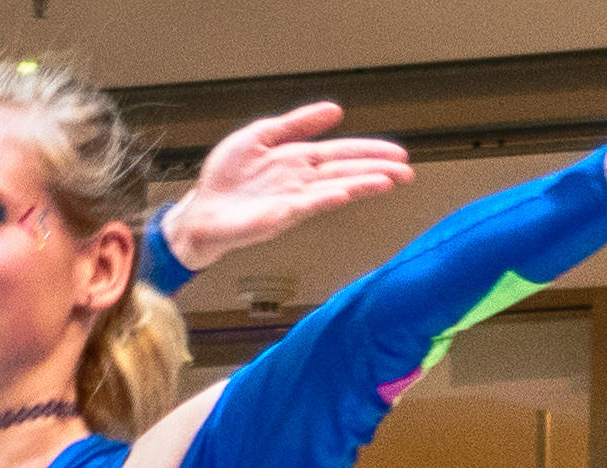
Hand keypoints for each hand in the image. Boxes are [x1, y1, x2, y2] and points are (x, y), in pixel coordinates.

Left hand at [161, 104, 413, 276]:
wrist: (200, 210)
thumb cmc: (225, 179)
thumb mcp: (261, 135)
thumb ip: (296, 124)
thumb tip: (335, 111)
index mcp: (298, 162)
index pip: (342, 155)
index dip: (370, 153)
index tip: (398, 155)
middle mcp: (300, 182)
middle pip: (346, 172)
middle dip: (376, 171)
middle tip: (406, 173)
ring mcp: (290, 201)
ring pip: (333, 189)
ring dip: (360, 185)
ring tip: (387, 181)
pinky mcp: (275, 218)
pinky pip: (305, 206)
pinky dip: (324, 198)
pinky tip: (343, 193)